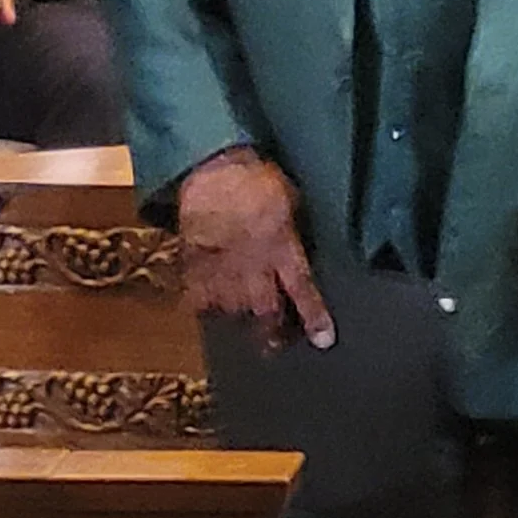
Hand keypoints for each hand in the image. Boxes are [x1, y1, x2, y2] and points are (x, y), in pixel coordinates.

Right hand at [177, 148, 333, 350]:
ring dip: (240, 316)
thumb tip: (299, 245)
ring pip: (232, 311)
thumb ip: (293, 231)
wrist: (212, 171)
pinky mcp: (193, 267)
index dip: (314, 318)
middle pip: (265, 313)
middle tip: (275, 346)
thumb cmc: (258, 180)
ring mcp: (222, 270)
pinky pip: (198, 300)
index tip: (324, 340)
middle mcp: (254, 268)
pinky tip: (211, 303)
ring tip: (244, 316)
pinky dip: (206, 305)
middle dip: (272, 334)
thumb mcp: (291, 202)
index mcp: (282, 249)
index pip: (303, 291)